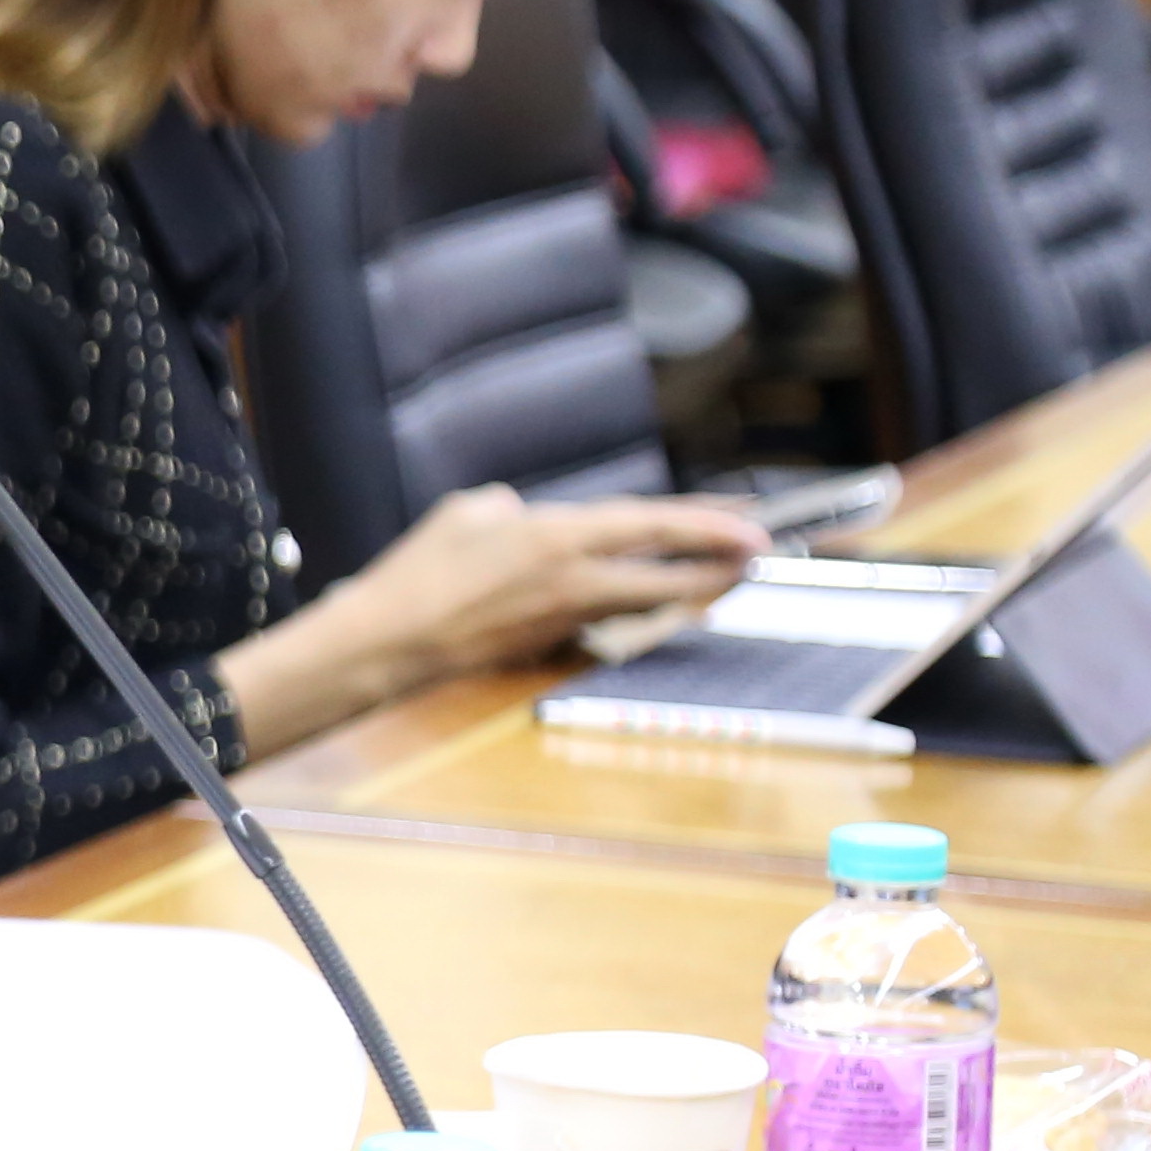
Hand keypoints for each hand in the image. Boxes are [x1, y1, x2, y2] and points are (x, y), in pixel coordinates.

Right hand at [344, 485, 763, 671]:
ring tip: (720, 577)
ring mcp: (566, 617)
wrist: (390, 641)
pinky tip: (645, 601)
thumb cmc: (419, 571)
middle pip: (670, 579)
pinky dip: (631, 607)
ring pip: (645, 603)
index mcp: (557, 537)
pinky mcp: (550, 643)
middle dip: (721, 568)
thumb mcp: (468, 511)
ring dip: (686, 591)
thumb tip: (527, 514)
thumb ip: (512, 506)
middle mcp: (574, 580)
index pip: (653, 527)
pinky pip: (605, 618)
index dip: (709, 525)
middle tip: (759, 556)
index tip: (753, 525)